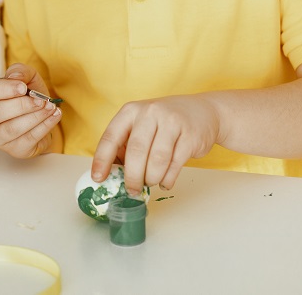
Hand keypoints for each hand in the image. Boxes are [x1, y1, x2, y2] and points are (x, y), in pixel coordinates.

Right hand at [0, 63, 60, 158]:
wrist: (41, 116)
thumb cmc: (29, 95)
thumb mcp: (26, 77)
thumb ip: (20, 72)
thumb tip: (15, 78)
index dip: (5, 89)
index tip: (23, 87)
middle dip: (22, 105)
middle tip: (40, 100)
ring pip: (12, 129)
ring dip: (35, 116)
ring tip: (50, 107)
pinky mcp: (14, 149)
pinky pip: (28, 139)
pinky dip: (44, 126)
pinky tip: (54, 116)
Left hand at [92, 95, 218, 196]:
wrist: (203, 112)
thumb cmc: (164, 123)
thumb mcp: (141, 126)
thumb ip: (125, 146)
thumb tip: (109, 175)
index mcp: (131, 111)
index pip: (111, 137)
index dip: (102, 160)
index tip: (98, 178)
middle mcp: (151, 113)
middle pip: (136, 151)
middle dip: (132, 177)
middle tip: (131, 190)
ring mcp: (172, 123)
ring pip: (157, 160)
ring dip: (151, 178)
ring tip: (150, 182)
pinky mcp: (190, 136)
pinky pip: (175, 165)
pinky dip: (167, 179)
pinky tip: (165, 181)